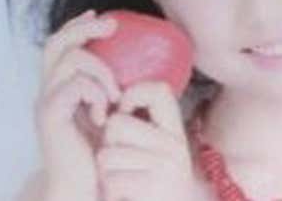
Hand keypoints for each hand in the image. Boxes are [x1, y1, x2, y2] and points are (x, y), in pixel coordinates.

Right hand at [34, 10, 121, 200]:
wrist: (81, 188)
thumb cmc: (97, 156)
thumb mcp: (106, 115)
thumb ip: (108, 92)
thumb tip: (133, 68)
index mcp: (58, 88)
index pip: (59, 45)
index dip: (76, 26)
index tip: (100, 16)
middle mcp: (47, 92)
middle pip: (55, 43)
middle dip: (84, 29)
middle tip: (111, 26)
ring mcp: (46, 103)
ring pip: (69, 61)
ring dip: (100, 71)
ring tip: (115, 96)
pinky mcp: (50, 115)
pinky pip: (74, 86)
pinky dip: (94, 92)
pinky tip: (105, 113)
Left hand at [96, 82, 198, 200]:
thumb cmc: (151, 190)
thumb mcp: (158, 155)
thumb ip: (141, 128)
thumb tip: (111, 104)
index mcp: (176, 133)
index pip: (159, 90)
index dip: (133, 94)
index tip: (123, 112)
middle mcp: (175, 146)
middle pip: (117, 124)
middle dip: (108, 143)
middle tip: (120, 162)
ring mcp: (164, 167)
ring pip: (106, 153)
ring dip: (105, 171)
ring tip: (122, 182)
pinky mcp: (149, 187)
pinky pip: (109, 178)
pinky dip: (110, 191)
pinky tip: (123, 197)